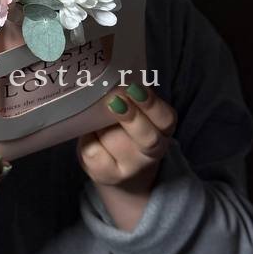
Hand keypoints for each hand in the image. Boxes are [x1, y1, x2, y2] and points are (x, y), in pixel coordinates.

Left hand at [77, 83, 176, 230]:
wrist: (122, 174)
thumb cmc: (127, 132)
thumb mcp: (136, 116)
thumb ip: (130, 100)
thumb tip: (110, 78)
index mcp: (163, 131)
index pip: (166, 119)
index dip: (151, 104)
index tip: (134, 87)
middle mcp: (151, 153)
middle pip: (147, 138)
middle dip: (131, 117)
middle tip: (114, 99)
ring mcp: (130, 168)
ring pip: (114, 143)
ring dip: (102, 126)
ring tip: (95, 114)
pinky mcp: (106, 175)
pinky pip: (93, 152)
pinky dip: (87, 139)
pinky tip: (88, 133)